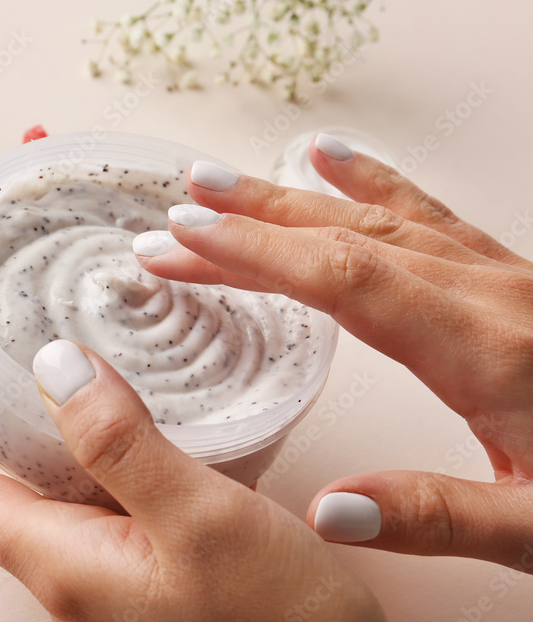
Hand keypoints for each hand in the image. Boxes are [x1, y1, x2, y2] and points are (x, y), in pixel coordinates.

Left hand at [0, 340, 384, 620]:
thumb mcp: (199, 518)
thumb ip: (120, 445)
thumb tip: (54, 370)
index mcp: (64, 565)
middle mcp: (77, 577)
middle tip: (10, 358)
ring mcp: (114, 579)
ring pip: (54, 496)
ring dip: (50, 435)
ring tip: (73, 376)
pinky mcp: (154, 571)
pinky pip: (104, 505)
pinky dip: (104, 455)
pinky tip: (141, 426)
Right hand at [136, 133, 532, 569]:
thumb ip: (430, 515)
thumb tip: (326, 512)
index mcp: (485, 346)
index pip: (343, 279)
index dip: (254, 254)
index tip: (184, 242)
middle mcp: (489, 293)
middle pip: (344, 234)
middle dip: (250, 221)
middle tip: (177, 212)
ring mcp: (502, 275)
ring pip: (378, 216)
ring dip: (293, 196)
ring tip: (227, 180)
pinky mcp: (509, 277)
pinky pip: (428, 214)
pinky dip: (373, 182)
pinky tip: (337, 161)